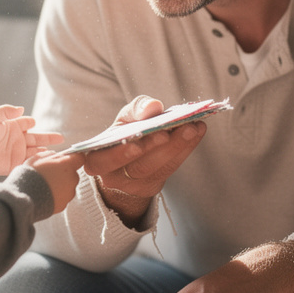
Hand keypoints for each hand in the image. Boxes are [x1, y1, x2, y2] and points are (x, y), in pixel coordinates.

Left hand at [0, 105, 62, 175]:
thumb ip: (7, 111)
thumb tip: (22, 109)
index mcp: (12, 127)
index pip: (26, 123)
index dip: (30, 122)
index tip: (34, 123)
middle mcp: (17, 139)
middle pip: (36, 138)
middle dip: (48, 138)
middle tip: (61, 138)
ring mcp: (17, 152)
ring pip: (36, 150)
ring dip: (46, 150)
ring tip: (58, 152)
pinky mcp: (15, 163)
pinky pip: (30, 162)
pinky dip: (39, 161)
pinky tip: (47, 160)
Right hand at [28, 149, 84, 213]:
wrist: (23, 198)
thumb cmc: (29, 176)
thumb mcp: (37, 158)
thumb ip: (50, 155)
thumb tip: (54, 155)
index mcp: (67, 165)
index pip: (80, 158)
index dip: (73, 158)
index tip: (67, 159)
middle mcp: (72, 179)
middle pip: (73, 173)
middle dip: (64, 173)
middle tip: (50, 174)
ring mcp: (69, 193)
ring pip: (68, 186)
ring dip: (60, 185)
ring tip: (45, 186)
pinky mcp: (63, 205)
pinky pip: (62, 197)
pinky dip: (56, 196)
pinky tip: (45, 194)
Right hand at [81, 96, 205, 225]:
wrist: (128, 161)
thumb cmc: (124, 134)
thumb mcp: (125, 119)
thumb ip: (136, 109)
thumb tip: (153, 107)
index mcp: (97, 158)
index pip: (104, 161)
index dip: (120, 154)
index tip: (136, 143)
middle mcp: (113, 177)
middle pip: (137, 166)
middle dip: (156, 147)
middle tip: (171, 130)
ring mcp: (135, 185)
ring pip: (158, 168)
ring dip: (177, 146)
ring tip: (191, 127)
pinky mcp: (153, 185)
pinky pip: (171, 167)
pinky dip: (185, 148)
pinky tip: (196, 132)